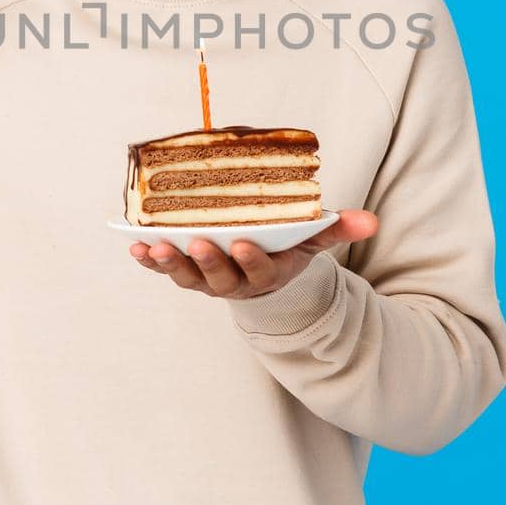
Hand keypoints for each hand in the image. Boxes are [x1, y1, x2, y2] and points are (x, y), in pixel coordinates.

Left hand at [131, 210, 378, 299]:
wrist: (263, 270)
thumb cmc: (287, 247)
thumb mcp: (314, 240)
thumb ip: (337, 229)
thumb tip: (370, 221)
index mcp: (269, 273)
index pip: (260, 270)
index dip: (251, 259)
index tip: (243, 243)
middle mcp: (237, 283)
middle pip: (220, 278)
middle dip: (208, 262)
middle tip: (197, 243)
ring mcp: (209, 280)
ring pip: (189, 278)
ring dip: (171, 264)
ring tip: (154, 249)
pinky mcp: (188, 273)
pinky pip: (166, 271)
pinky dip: (150, 262)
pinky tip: (135, 248)